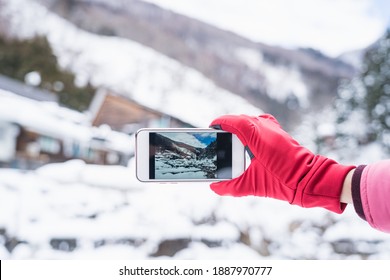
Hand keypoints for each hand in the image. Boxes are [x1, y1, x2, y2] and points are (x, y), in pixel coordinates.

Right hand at [210, 114, 354, 212]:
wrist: (309, 180)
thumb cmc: (283, 181)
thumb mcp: (253, 185)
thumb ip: (231, 187)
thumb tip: (215, 187)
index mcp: (257, 136)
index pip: (234, 121)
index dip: (220, 122)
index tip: (210, 128)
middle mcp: (266, 128)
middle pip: (241, 120)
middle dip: (228, 126)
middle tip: (217, 136)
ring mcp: (274, 128)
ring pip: (251, 120)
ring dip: (239, 125)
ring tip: (229, 137)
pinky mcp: (280, 133)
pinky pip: (261, 123)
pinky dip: (252, 126)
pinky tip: (249, 138)